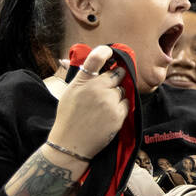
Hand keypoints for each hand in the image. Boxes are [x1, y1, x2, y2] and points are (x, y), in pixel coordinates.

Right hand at [48, 45, 129, 159]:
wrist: (70, 144)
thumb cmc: (68, 118)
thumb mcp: (69, 93)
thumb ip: (82, 78)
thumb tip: (87, 61)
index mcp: (82, 82)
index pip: (96, 58)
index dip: (106, 51)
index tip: (111, 51)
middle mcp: (96, 88)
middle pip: (117, 73)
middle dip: (115, 78)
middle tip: (107, 88)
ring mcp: (109, 101)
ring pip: (122, 89)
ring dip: (117, 95)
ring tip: (103, 106)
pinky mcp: (118, 113)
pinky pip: (127, 102)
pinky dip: (121, 107)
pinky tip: (108, 114)